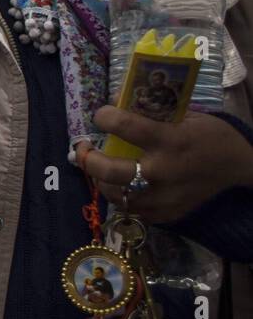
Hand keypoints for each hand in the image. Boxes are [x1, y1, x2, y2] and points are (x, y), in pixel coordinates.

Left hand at [79, 106, 252, 222]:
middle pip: (109, 171)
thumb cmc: (211, 136)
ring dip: (102, 181)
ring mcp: (164, 197)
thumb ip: (154, 114)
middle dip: (87, 159)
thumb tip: (120, 104)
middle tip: (81, 150)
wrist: (239, 167)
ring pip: (116, 195)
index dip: (104, 118)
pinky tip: (122, 185)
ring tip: (99, 168)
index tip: (100, 116)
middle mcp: (163, 171)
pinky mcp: (167, 214)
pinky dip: (123, 197)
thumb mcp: (187, 117)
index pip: (124, 126)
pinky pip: (133, 210)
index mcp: (169, 141)